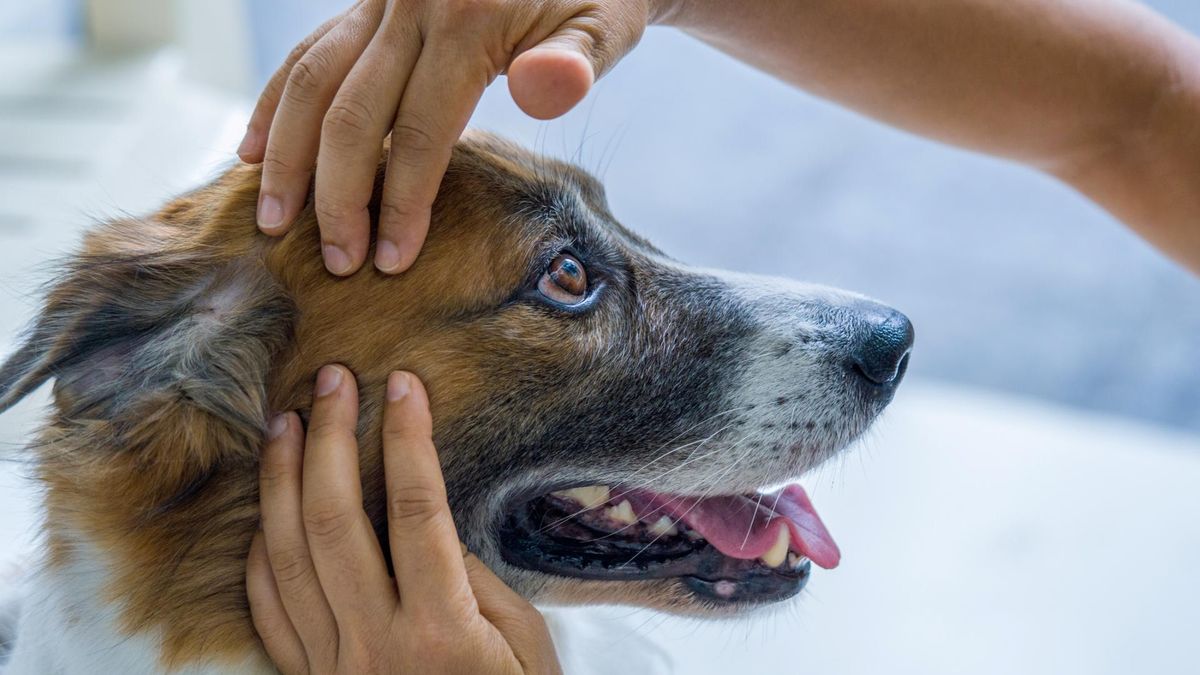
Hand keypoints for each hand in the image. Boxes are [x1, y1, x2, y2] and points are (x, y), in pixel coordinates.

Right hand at [239, 0, 663, 275]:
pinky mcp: (367, 3)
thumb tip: (548, 88)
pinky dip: (276, 102)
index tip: (390, 262)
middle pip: (352, 112)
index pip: (421, 130)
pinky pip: (309, 53)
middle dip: (337, 195)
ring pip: (311, 79)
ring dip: (287, 154)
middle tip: (335, 262)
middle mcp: (410, 3)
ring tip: (272, 218)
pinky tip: (254, 150)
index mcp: (469, 16)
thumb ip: (579, 58)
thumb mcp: (608, 22)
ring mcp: (379, 0)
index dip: (402, 201)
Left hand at [246, 365, 560, 673]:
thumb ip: (480, 586)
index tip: (403, 386)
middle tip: (334, 382)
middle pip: (334, 521)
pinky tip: (267, 510)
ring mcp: (333, 665)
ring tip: (286, 424)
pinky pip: (267, 611)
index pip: (416, 510)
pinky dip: (258, 554)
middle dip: (331, 439)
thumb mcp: (527, 650)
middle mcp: (376, 643)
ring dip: (281, 482)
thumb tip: (432, 535)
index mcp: (442, 630)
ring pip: (285, 558)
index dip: (406, 439)